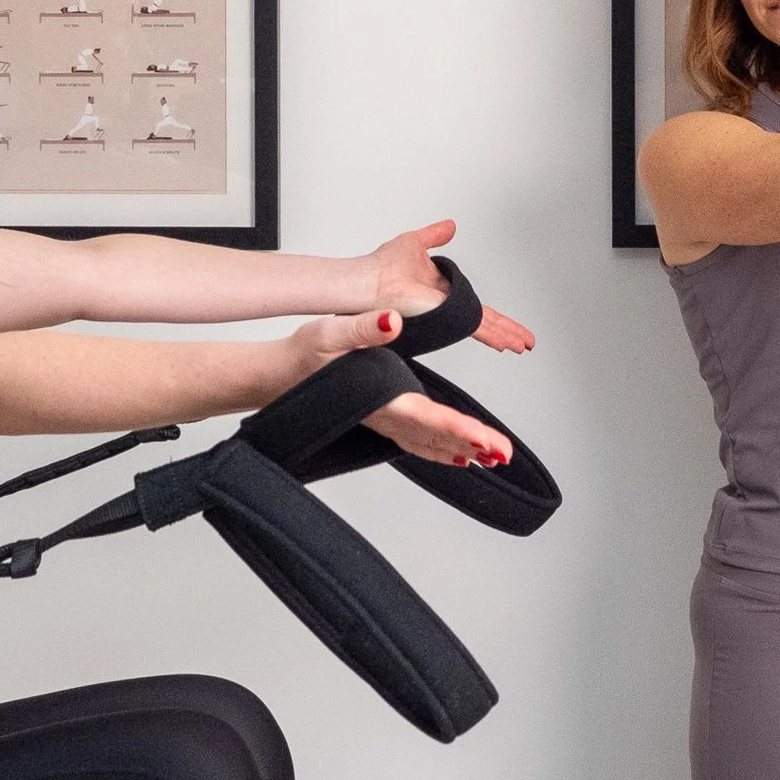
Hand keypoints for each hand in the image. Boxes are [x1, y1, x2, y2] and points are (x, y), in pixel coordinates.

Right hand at [277, 316, 509, 465]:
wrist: (277, 377)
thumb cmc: (301, 355)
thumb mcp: (330, 332)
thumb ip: (364, 328)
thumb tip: (392, 321)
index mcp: (379, 396)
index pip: (425, 416)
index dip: (457, 430)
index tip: (484, 441)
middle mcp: (384, 414)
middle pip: (435, 436)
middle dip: (472, 445)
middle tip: (502, 454)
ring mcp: (383, 420)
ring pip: (428, 444)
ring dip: (460, 451)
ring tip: (492, 459)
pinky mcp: (381, 418)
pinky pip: (417, 441)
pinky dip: (440, 450)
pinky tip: (459, 456)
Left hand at [367, 218, 535, 353]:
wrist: (366, 279)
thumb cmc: (379, 265)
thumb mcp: (415, 243)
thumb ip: (435, 235)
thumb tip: (451, 225)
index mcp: (443, 292)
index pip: (476, 307)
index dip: (497, 316)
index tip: (511, 325)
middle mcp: (446, 307)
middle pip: (485, 321)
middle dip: (508, 332)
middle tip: (526, 344)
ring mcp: (445, 314)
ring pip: (484, 328)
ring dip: (506, 337)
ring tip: (522, 347)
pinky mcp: (443, 317)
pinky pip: (473, 326)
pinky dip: (492, 335)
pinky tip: (506, 344)